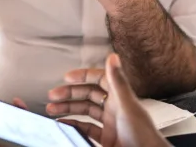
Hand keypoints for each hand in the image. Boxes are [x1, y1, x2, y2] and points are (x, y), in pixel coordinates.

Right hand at [48, 54, 167, 146]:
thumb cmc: (143, 135)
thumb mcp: (127, 106)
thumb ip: (118, 81)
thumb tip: (113, 57)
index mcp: (120, 97)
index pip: (99, 79)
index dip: (83, 76)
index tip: (67, 76)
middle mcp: (114, 108)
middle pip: (88, 95)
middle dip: (70, 94)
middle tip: (53, 95)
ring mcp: (110, 124)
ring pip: (85, 112)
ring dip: (68, 110)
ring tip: (52, 110)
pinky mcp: (107, 139)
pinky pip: (87, 129)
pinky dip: (74, 126)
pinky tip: (64, 125)